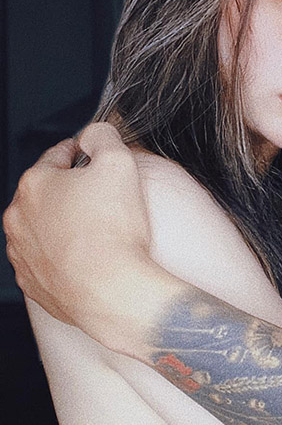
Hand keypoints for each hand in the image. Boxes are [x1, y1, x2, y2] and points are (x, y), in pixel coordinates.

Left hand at [4, 122, 150, 346]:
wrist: (114, 291)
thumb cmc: (115, 231)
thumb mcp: (119, 162)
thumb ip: (103, 136)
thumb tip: (93, 133)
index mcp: (35, 184)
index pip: (57, 157)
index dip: (80, 155)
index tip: (92, 160)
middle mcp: (19, 218)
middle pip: (46, 194)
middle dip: (70, 194)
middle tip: (101, 202)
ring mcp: (22, 253)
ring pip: (41, 229)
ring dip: (62, 226)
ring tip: (94, 234)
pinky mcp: (32, 283)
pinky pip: (44, 262)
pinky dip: (61, 258)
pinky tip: (85, 260)